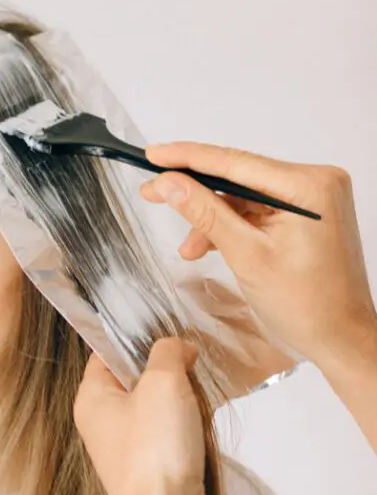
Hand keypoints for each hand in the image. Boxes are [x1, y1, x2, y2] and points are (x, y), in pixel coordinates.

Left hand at [73, 337, 219, 494]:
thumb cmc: (156, 449)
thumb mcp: (163, 382)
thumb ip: (168, 352)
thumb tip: (178, 348)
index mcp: (91, 399)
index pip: (106, 353)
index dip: (137, 339)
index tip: (168, 333)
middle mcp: (102, 424)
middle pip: (136, 380)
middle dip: (167, 373)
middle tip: (190, 368)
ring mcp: (125, 449)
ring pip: (157, 408)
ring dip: (182, 402)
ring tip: (198, 403)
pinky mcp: (151, 470)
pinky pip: (170, 436)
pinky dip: (188, 430)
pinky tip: (201, 431)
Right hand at [139, 143, 376, 366]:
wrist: (341, 339)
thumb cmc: (308, 306)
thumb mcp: (246, 256)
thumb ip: (205, 214)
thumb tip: (169, 183)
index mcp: (310, 187)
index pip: (236, 162)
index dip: (188, 158)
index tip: (154, 156)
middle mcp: (317, 182)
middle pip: (240, 177)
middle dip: (197, 194)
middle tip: (154, 193)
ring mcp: (314, 198)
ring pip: (245, 197)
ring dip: (213, 219)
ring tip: (189, 248)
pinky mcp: (308, 214)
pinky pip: (259, 209)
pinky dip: (233, 226)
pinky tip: (210, 244)